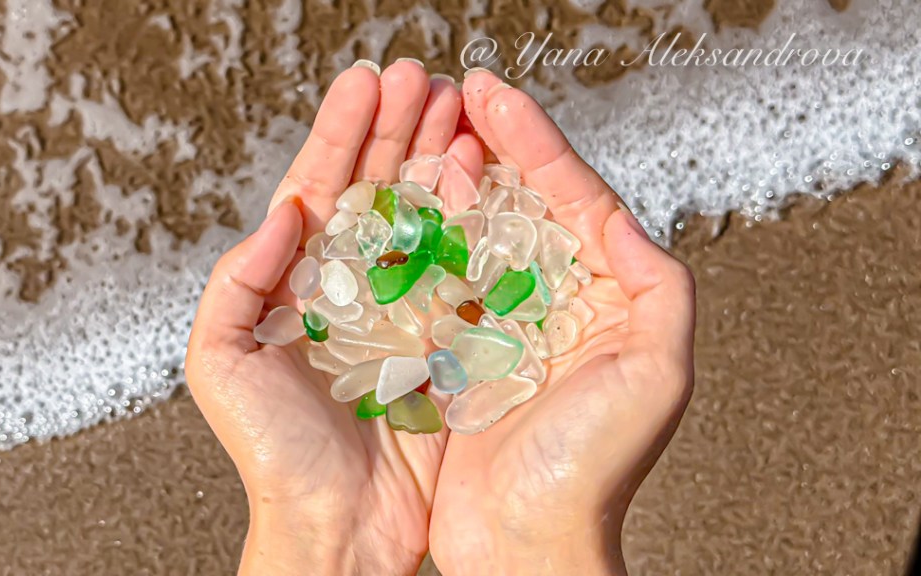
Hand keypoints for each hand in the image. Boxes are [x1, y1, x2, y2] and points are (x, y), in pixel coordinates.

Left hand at [185, 60, 477, 575]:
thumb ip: (237, 279)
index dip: (342, 131)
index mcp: (296, 281)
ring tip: (459, 111)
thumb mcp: (221, 362)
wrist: (341, 525)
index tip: (367, 83)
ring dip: (440, 158)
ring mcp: (401, 305)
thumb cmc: (273, 454)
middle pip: (377, 186)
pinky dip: (474, 219)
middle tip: (425, 77)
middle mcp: (352, 284)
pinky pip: (462, 265)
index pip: (320, 186)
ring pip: (424, 214)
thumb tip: (282, 211)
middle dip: (398, 127)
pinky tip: (484, 179)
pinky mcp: (443, 335)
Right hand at [428, 71, 695, 574]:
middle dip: (495, 145)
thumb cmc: (592, 470)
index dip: (537, 141)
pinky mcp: (461, 351)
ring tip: (432, 133)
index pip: (576, 198)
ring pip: (480, 232)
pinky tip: (407, 205)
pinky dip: (425, 238)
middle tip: (459, 96)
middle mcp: (560, 303)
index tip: (495, 97)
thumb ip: (661, 289)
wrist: (524, 544)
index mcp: (610, 298)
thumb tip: (625, 218)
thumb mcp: (657, 373)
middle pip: (526, 203)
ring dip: (457, 180)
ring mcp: (507, 324)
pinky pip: (442, 279)